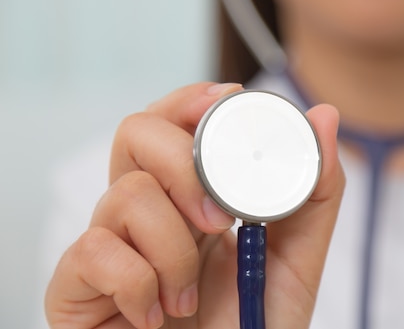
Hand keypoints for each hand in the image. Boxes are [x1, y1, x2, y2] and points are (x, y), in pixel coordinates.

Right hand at [45, 83, 344, 328]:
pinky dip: (138, 285)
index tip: (229, 99)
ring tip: (190, 295)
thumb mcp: (297, 259)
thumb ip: (314, 193)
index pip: (175, 123)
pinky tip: (155, 313)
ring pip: (124, 194)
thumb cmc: (251, 324)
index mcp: (193, 197)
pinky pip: (92, 250)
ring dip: (174, 250)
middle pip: (136, 133)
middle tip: (219, 219)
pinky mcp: (76, 285)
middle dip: (182, 162)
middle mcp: (147, 211)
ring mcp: (110, 243)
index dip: (192, 101)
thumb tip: (325, 117)